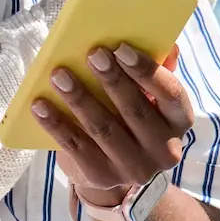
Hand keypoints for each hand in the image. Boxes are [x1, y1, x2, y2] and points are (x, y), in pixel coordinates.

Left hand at [30, 44, 192, 209]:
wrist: (116, 175)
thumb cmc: (132, 122)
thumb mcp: (149, 99)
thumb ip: (156, 71)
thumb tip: (166, 43)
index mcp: (179, 121)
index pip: (170, 94)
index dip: (146, 71)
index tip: (120, 48)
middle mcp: (164, 149)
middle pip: (134, 111)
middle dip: (112, 80)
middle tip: (91, 54)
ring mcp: (133, 168)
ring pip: (103, 129)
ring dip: (79, 99)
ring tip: (59, 76)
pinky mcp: (101, 176)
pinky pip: (75, 147)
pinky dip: (56, 124)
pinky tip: (39, 105)